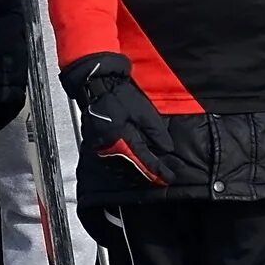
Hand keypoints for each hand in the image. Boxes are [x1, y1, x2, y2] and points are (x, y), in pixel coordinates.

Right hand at [62, 52, 177, 187]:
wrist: (97, 87)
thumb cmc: (119, 96)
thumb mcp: (144, 112)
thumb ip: (156, 133)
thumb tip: (167, 148)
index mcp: (122, 140)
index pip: (144, 161)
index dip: (158, 171)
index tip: (169, 177)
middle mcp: (109, 148)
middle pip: (132, 169)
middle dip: (148, 175)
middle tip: (162, 178)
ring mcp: (100, 148)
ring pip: (121, 168)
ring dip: (136, 173)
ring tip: (151, 175)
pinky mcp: (95, 146)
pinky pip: (111, 162)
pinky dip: (123, 167)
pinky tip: (132, 168)